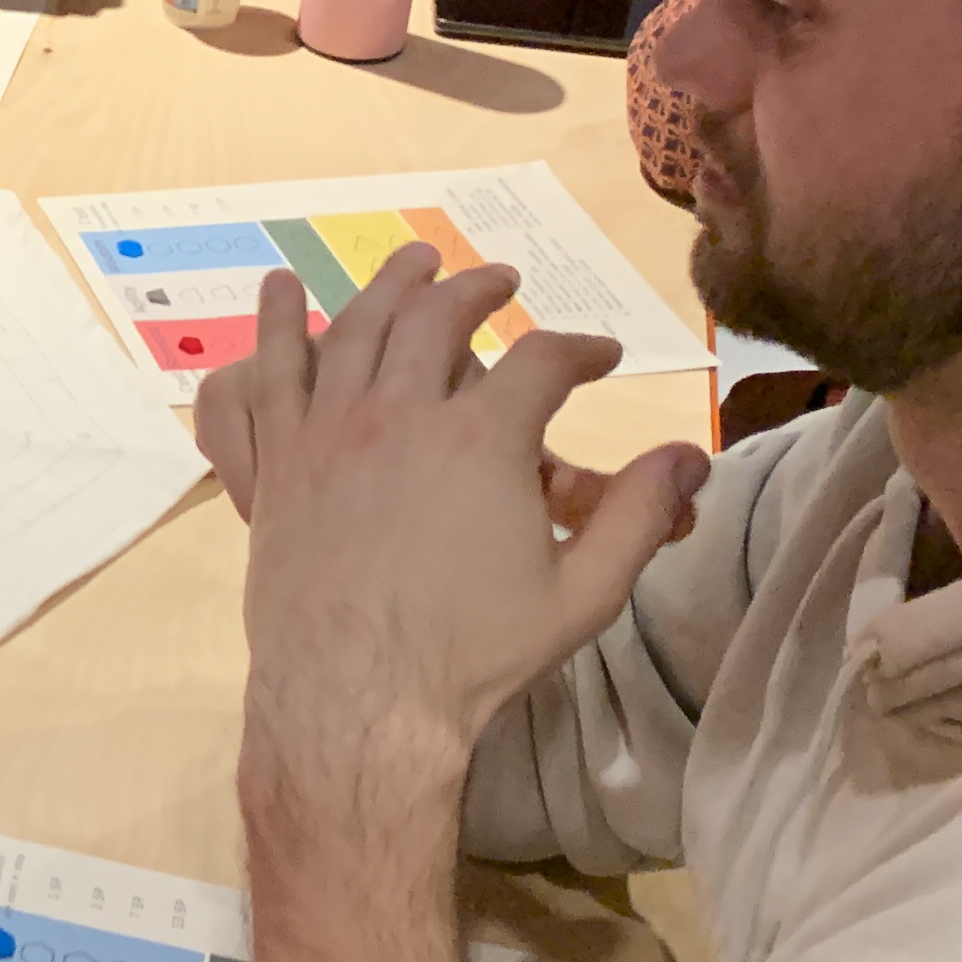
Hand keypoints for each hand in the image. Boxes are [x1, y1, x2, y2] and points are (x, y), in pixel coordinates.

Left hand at [197, 248, 707, 775]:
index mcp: (484, 439)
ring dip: (391, 284)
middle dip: (479, 288)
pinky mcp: (279, 461)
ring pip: (359, 327)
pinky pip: (271, 372)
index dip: (581, 348)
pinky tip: (281, 286)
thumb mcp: (582, 594)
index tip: (601, 353)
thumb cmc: (474, 654)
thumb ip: (637, 516)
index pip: (543, 361)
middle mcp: (403, 414)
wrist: (360, 699)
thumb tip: (689, 457)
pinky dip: (277, 321)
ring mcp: (331, 432)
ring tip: (414, 263)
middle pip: (441, 316)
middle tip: (501, 279)